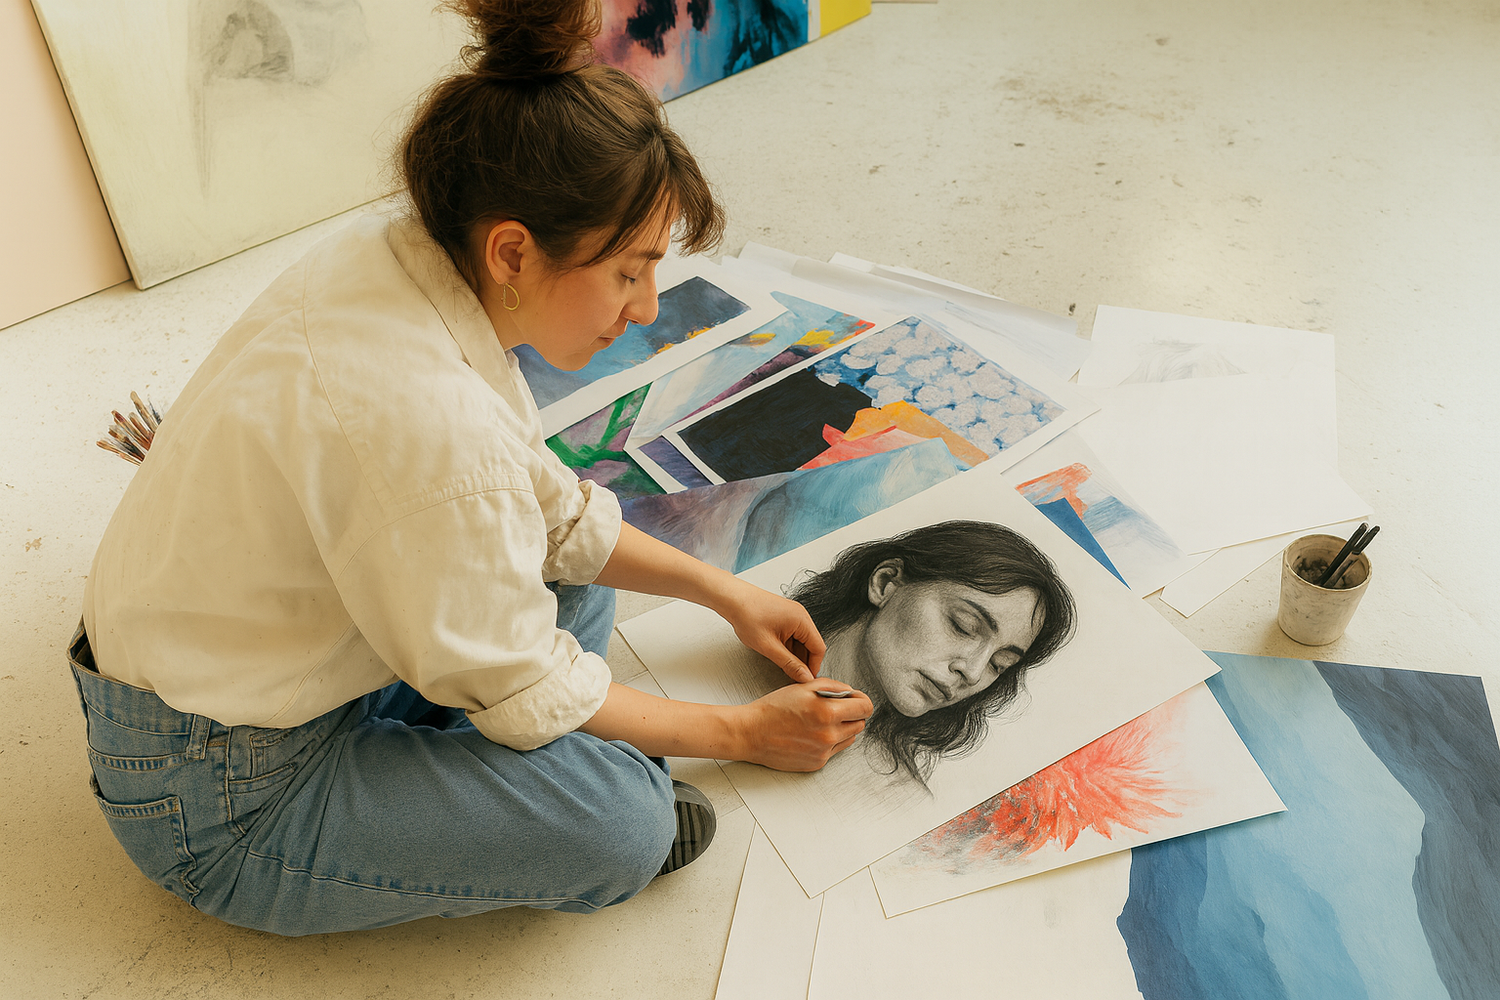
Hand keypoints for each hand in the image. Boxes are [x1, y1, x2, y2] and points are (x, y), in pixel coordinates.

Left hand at [718, 579, 826, 682]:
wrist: (733, 599)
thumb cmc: (747, 615)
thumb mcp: (769, 646)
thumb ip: (789, 664)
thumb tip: (805, 676)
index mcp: (801, 620)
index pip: (819, 648)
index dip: (814, 666)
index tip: (807, 679)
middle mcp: (800, 615)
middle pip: (811, 645)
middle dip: (803, 662)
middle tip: (794, 676)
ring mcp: (792, 615)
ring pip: (801, 641)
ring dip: (794, 655)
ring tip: (783, 667)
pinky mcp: (784, 616)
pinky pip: (792, 635)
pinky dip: (787, 647)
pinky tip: (778, 655)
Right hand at [731, 682, 871, 771]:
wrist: (751, 733)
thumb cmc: (773, 709)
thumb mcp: (803, 687)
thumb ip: (832, 686)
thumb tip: (850, 692)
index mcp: (827, 713)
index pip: (865, 708)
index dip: (861, 700)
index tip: (855, 699)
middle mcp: (829, 735)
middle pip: (860, 723)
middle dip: (851, 714)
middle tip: (834, 708)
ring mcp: (824, 752)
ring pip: (850, 738)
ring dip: (842, 728)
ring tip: (821, 721)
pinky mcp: (817, 763)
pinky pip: (835, 750)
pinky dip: (829, 741)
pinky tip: (812, 733)